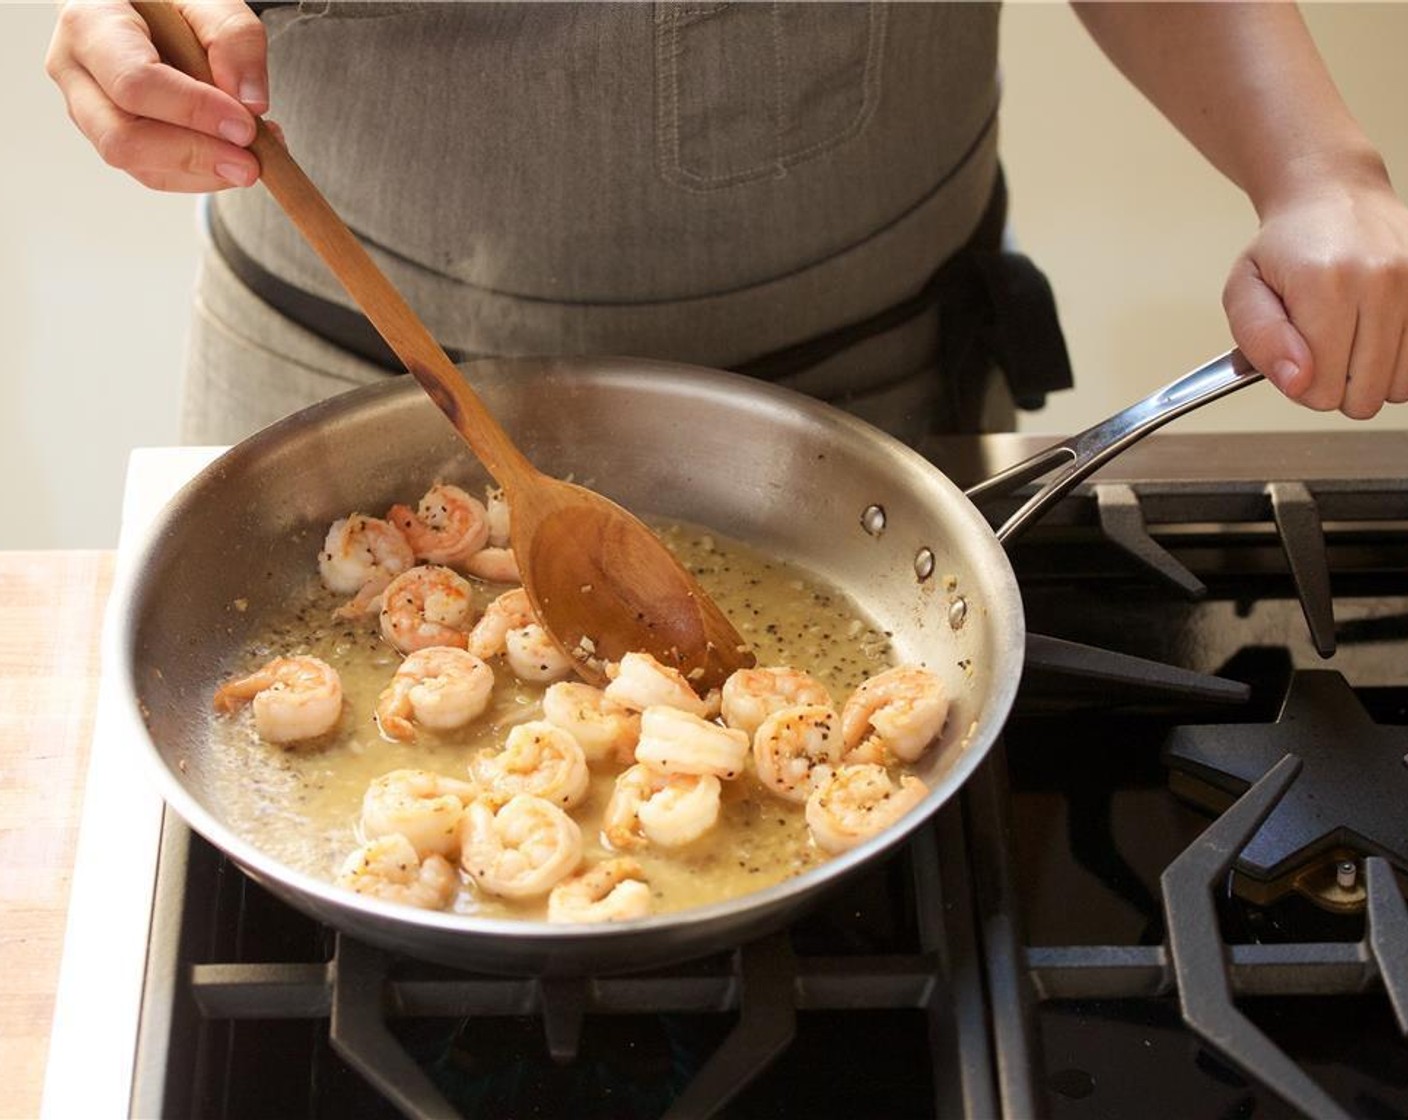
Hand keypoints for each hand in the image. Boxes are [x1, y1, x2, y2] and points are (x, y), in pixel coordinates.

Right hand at [45, 0, 266, 191]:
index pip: (134, 83)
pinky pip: (154, 174)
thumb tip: (250, 102)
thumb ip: (234, 37)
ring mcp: (88, 111)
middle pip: (123, 139)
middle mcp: (76, 72)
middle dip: (195, 156)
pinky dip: (201, 175)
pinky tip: (232, 155)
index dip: (193, 111)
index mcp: (90, 24)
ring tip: (251, 157)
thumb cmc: (169, 1)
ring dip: (203, 172)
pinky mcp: (113, 138)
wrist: (146, 8)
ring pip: (138, 165)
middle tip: (250, 161)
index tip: (245, 126)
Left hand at [1222, 164, 1407, 418]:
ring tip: (1349, 340)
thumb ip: (1260, 341)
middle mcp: (1380, 280)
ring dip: (1371, 376)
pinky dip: (1398, 363)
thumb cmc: (1284, 248)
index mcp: (1324, 284)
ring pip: (1400, 386)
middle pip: (1363, 394)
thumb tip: (1297, 383)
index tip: (1295, 357)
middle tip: (1321, 350)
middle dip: (1336, 386)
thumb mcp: (1243, 290)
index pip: (1321, 390)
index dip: (1301, 385)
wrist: (1334, 195)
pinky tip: (1376, 338)